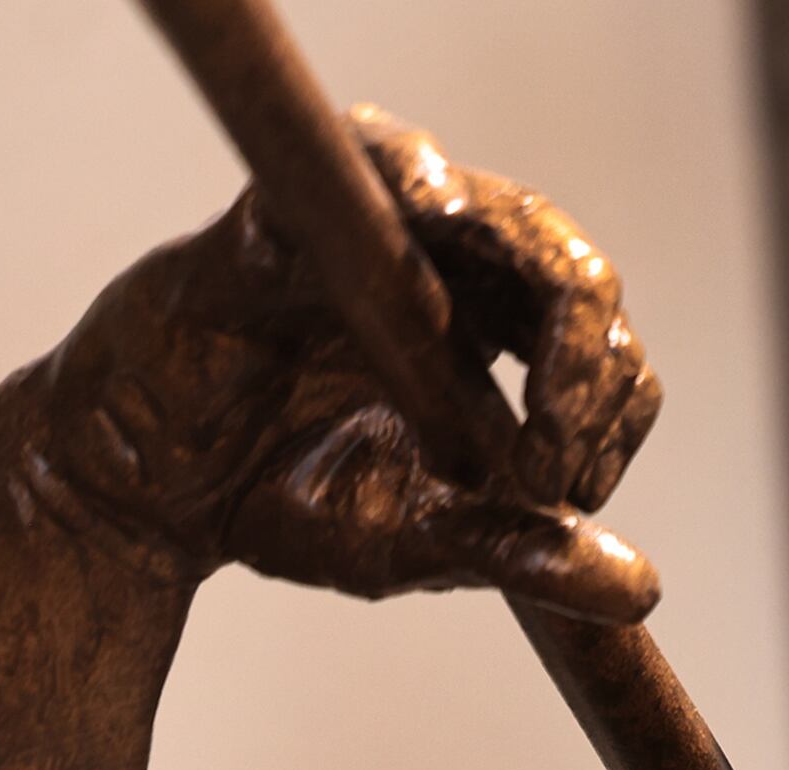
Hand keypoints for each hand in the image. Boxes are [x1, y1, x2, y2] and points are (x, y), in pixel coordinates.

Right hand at [0, 110, 661, 620]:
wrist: (147, 491)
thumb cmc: (285, 500)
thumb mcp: (419, 543)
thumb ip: (522, 554)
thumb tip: (641, 589)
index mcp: (500, 361)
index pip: (606, 355)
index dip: (608, 411)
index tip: (563, 489)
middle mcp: (452, 290)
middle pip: (563, 267)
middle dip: (588, 342)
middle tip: (560, 432)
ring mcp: (373, 246)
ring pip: (483, 206)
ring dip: (529, 245)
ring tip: (559, 302)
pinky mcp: (285, 220)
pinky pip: (354, 161)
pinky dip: (402, 166)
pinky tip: (430, 200)